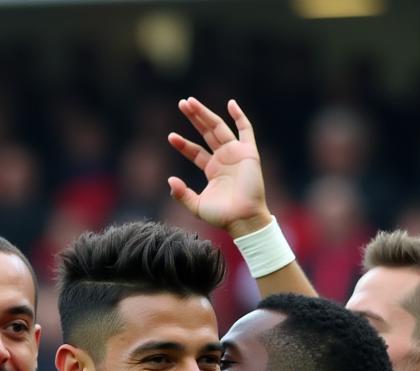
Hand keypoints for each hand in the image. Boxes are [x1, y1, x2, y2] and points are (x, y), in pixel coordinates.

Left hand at [167, 96, 270, 237]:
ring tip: (191, 102)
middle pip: (206, 133)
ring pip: (219, 127)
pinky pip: (246, 130)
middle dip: (194, 118)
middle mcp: (223, 159)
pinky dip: (240, 117)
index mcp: (212, 170)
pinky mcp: (248, 153)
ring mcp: (236, 154)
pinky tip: (231, 104)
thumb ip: (181, 194)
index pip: (195, 152)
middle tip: (182, 103)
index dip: (183, 144)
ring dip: (206, 114)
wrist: (243, 219)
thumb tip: (170, 180)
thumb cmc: (222, 216)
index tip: (170, 136)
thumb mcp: (196, 206)